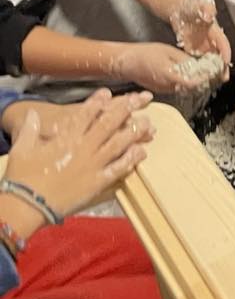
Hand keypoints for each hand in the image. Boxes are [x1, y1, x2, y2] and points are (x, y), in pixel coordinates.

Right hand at [3, 91, 153, 226]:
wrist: (28, 204)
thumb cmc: (22, 177)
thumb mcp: (22, 148)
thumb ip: (30, 129)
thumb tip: (32, 114)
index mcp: (65, 138)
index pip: (85, 114)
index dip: (98, 102)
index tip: (108, 93)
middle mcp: (83, 148)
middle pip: (108, 124)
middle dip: (125, 110)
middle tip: (139, 100)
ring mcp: (93, 165)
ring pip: (119, 144)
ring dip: (134, 132)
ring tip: (148, 123)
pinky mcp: (98, 182)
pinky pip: (119, 169)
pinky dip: (131, 160)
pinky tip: (142, 152)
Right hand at [115, 42, 208, 95]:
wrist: (125, 62)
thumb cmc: (144, 53)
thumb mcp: (168, 51)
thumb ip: (184, 59)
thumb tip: (199, 64)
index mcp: (169, 75)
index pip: (193, 83)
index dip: (204, 79)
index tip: (213, 73)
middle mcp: (167, 86)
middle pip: (191, 88)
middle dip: (202, 81)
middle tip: (212, 73)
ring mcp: (163, 90)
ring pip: (184, 89)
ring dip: (194, 82)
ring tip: (202, 72)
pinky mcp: (160, 90)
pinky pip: (176, 88)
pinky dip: (184, 83)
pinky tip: (187, 74)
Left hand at [170, 0, 231, 71]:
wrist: (181, 10)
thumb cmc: (192, 7)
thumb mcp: (200, 5)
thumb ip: (206, 8)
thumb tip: (209, 15)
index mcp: (215, 31)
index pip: (223, 43)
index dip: (226, 53)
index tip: (226, 63)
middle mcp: (212, 40)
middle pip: (220, 55)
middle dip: (223, 67)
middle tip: (224, 78)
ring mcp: (204, 45)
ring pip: (211, 60)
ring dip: (213, 70)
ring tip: (214, 82)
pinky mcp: (196, 48)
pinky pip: (200, 60)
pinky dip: (201, 69)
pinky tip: (199, 77)